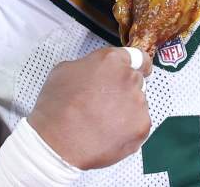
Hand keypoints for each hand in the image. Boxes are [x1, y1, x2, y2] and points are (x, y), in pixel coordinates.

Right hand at [28, 47, 151, 169]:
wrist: (58, 143)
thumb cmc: (57, 107)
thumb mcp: (64, 71)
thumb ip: (89, 65)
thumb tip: (96, 71)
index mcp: (111, 60)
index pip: (137, 56)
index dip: (139, 64)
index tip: (142, 69)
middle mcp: (129, 78)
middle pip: (135, 81)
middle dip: (124, 89)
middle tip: (105, 103)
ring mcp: (138, 103)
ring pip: (138, 103)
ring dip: (126, 109)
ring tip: (103, 122)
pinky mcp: (142, 126)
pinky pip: (139, 124)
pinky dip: (128, 129)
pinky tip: (109, 133)